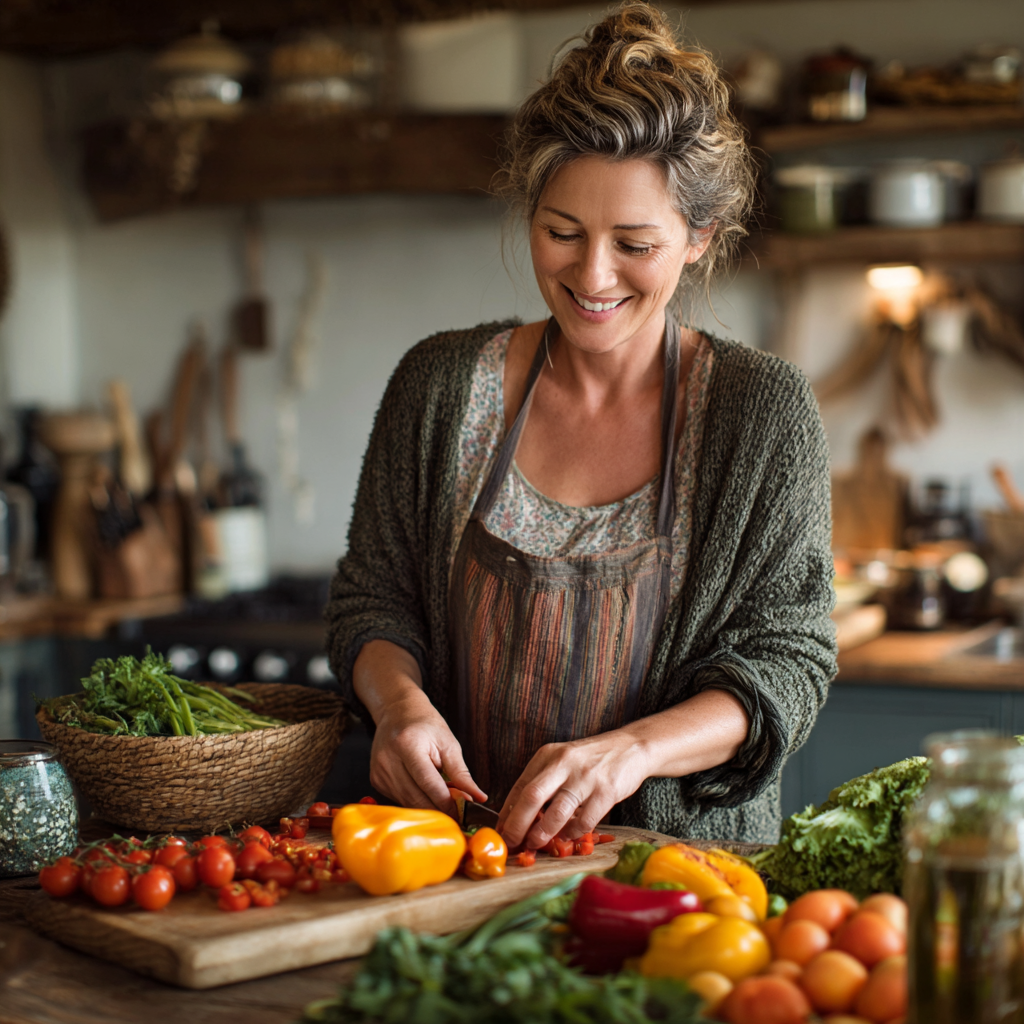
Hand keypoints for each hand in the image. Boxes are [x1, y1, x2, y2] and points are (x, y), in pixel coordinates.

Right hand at [354, 639, 486, 814]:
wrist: (397, 711)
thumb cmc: (425, 724)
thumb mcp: (448, 743)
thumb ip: (461, 773)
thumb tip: (478, 798)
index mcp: (408, 744)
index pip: (428, 783)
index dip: (446, 802)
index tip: (462, 814)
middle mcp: (388, 758)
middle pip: (415, 797)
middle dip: (438, 810)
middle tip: (457, 817)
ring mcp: (378, 770)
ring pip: (407, 802)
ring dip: (427, 807)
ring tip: (444, 804)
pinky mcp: (375, 779)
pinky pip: (399, 799)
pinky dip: (414, 800)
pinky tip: (425, 794)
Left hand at [495, 690, 749, 846]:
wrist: (631, 748)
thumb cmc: (590, 760)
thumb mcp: (561, 762)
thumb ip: (542, 783)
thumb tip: (516, 817)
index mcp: (548, 755)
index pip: (520, 786)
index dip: (507, 813)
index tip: (501, 833)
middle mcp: (564, 762)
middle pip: (532, 795)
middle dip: (517, 824)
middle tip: (510, 843)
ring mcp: (586, 776)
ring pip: (557, 810)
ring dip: (542, 832)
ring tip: (534, 845)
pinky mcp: (606, 790)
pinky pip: (585, 819)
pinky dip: (573, 833)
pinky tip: (568, 837)